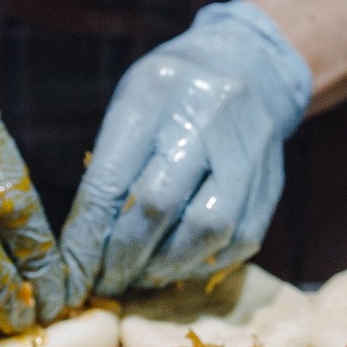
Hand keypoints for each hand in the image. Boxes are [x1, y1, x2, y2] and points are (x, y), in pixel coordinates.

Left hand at [61, 0, 311, 301]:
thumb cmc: (171, 93)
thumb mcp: (130, 106)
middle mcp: (209, 116)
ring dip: (168, 266)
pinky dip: (206, 262)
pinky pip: (242, 238)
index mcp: (158, 92)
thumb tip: (89, 247)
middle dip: (125, 256)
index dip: (89, 235)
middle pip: (161, 205)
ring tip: (143, 276)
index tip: (74, 272)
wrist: (250, 65)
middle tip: (105, 281)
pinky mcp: (272, 180)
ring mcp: (248, 149)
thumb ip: (110, 168)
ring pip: (209, 229)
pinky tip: (182, 265)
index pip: (113, 178)